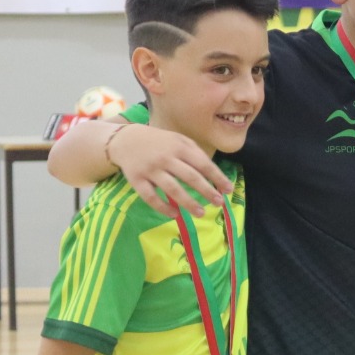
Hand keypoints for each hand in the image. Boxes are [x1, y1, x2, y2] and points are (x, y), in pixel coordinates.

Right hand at [111, 123, 231, 216]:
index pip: (203, 164)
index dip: (217, 178)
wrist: (126, 139)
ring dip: (188, 202)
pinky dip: (162, 207)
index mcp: (180, 147)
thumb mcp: (178, 140)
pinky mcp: (136, 180)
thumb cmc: (159, 142)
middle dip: (207, 191)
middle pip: (190, 177)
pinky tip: (174, 214)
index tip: (228, 189)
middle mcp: (166, 158)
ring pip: (172, 189)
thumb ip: (195, 153)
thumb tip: (214, 173)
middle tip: (219, 203)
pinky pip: (150, 197)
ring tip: (201, 213)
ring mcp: (150, 169)